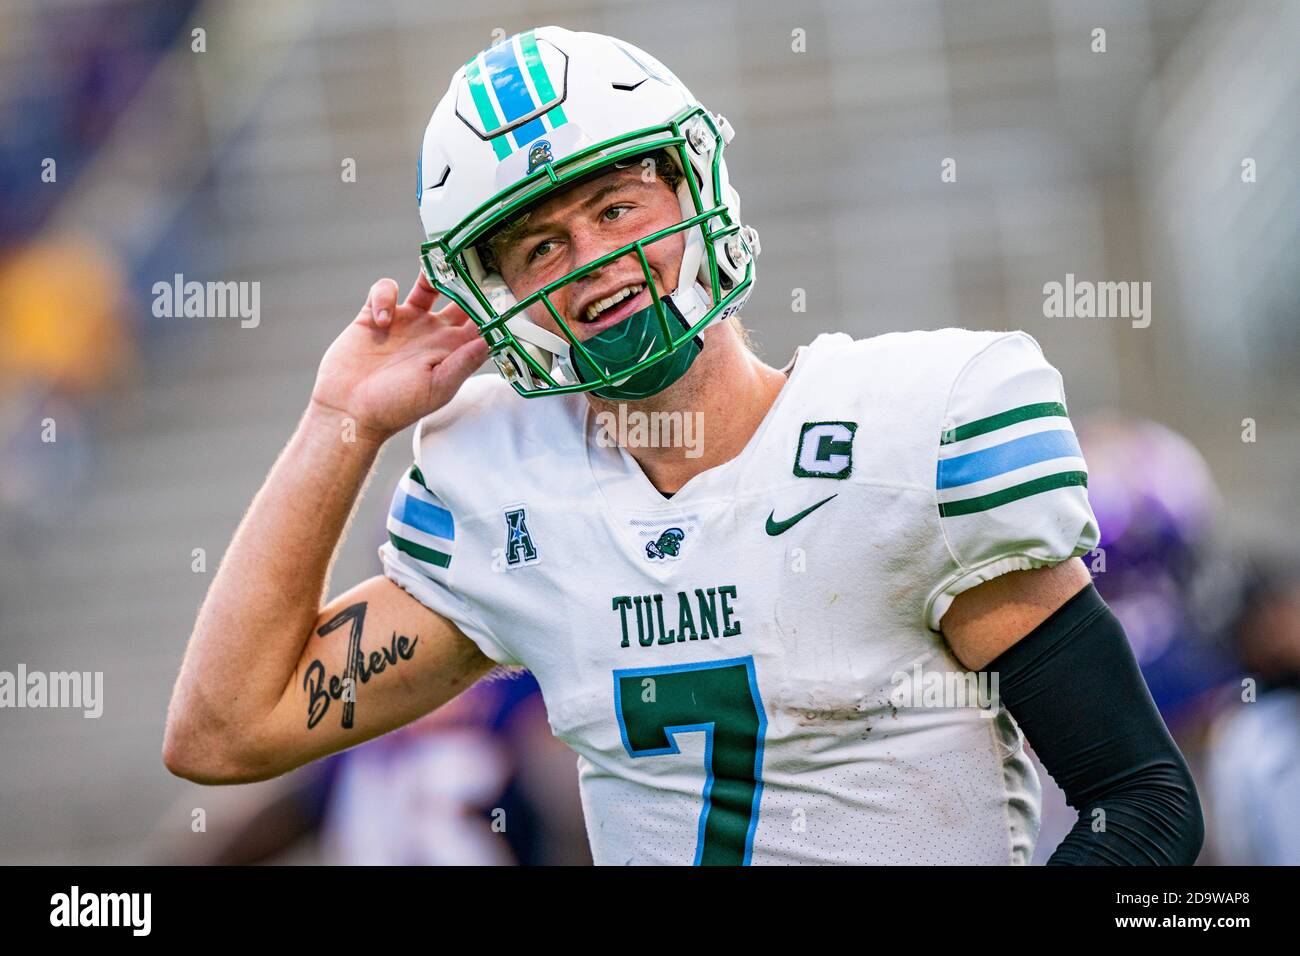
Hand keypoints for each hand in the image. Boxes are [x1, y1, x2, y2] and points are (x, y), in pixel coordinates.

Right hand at [309, 272, 488, 442]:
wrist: (349, 410)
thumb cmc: (396, 407)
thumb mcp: (437, 388)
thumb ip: (464, 363)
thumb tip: (492, 339)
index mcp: (452, 350)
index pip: (480, 322)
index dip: (490, 306)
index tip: (498, 289)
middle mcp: (432, 332)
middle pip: (458, 296)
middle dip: (465, 279)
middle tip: (467, 262)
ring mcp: (405, 322)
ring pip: (426, 284)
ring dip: (429, 275)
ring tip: (428, 277)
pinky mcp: (375, 315)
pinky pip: (385, 289)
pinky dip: (384, 296)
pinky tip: (381, 320)